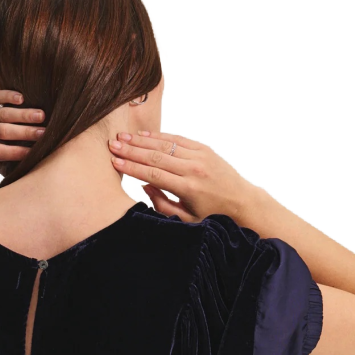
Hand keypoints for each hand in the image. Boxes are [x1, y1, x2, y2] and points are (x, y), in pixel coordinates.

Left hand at [0, 90, 45, 175]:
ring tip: (41, 116)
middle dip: (24, 132)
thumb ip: (9, 162)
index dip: (16, 153)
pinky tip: (22, 98)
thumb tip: (31, 169)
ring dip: (23, 115)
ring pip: (4, 114)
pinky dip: (9, 96)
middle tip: (43, 133)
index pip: (1, 152)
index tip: (33, 152)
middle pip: (4, 131)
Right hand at [107, 130, 261, 222]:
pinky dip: (160, 136)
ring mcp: (200, 156)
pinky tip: (144, 135)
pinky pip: (178, 139)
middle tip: (112, 145)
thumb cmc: (213, 215)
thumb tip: (145, 186)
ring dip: (142, 140)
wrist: (242, 202)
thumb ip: (164, 204)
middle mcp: (194, 169)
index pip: (153, 174)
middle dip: (132, 150)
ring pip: (165, 144)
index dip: (131, 167)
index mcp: (188, 188)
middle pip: (156, 156)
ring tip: (123, 137)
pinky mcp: (204, 149)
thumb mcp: (187, 220)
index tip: (115, 162)